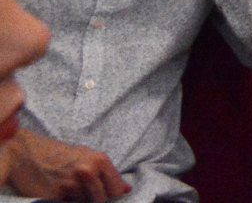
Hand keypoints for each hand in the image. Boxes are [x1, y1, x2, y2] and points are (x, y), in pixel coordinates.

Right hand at [4, 128, 131, 200]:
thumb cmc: (58, 153)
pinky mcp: (54, 197)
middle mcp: (87, 173)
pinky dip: (66, 201)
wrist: (27, 153)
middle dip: (96, 198)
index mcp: (99, 161)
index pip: (116, 189)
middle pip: (102, 199)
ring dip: (79, 200)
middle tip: (85, 190)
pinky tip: (60, 190)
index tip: (106, 192)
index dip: (112, 193)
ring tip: (70, 186)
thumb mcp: (86, 155)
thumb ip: (106, 172)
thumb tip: (125, 189)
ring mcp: (70, 186)